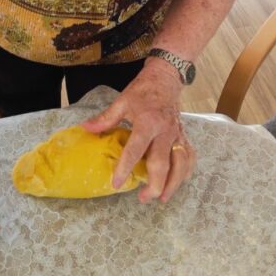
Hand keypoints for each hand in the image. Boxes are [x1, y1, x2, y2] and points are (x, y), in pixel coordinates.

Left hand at [81, 59, 195, 202]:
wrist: (166, 77)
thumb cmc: (143, 90)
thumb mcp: (122, 101)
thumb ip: (106, 118)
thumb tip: (86, 129)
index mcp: (147, 122)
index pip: (136, 149)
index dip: (125, 167)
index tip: (116, 183)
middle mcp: (165, 131)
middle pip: (162, 163)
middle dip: (154, 185)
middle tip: (142, 198)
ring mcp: (177, 134)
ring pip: (180, 164)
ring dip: (173, 184)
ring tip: (161, 198)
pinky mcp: (185, 136)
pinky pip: (189, 157)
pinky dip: (186, 172)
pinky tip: (177, 182)